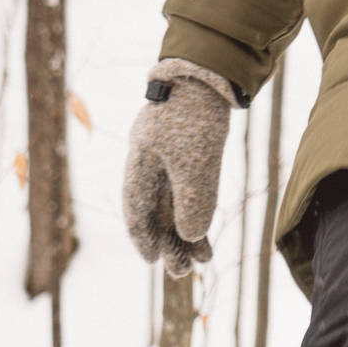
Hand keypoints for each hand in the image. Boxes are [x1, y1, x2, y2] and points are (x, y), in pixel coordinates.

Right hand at [122, 61, 237, 276]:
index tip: (152, 260)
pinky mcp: (190, 150)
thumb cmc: (196, 114)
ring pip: (174, 202)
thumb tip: (191, 237)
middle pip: (155, 209)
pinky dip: (198, 210)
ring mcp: (170, 155)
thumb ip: (192, 200)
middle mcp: (151, 161)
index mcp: (140, 160)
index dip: (142, 235)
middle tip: (182, 273)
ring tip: (202, 261)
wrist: (212, 73)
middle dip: (168, 241)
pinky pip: (190, 188)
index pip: (135, 207)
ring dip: (186, 231)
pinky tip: (208, 233)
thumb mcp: (196, 162)